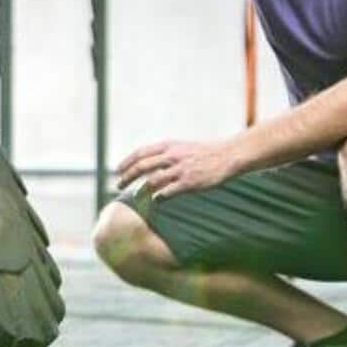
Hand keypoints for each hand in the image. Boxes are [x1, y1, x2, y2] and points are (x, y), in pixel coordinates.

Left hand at [114, 139, 239, 199]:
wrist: (228, 155)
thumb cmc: (205, 152)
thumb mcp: (182, 147)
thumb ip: (165, 153)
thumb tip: (148, 162)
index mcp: (168, 146)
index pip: (140, 153)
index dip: (126, 162)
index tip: (118, 171)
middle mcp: (171, 156)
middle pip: (141, 166)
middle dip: (127, 177)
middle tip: (118, 186)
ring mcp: (180, 169)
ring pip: (152, 180)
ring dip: (140, 190)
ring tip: (135, 197)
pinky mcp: (189, 182)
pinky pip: (168, 192)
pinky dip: (158, 197)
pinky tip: (155, 201)